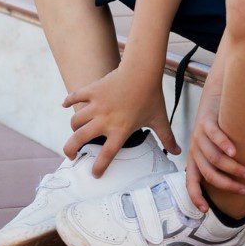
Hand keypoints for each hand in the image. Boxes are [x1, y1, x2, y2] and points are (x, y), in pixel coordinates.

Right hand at [62, 66, 180, 174]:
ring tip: (76, 131)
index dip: (99, 168)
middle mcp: (105, 120)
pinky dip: (68, 100)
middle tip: (72, 154)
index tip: (95, 174)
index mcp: (120, 130)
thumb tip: (179, 152)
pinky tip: (65, 104)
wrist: (143, 70)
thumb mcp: (159, 119)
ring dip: (73, 127)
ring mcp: (97, 105)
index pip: (106, 155)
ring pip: (75, 121)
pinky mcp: (93, 91)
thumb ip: (167, 138)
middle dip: (71, 150)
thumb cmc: (151, 95)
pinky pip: (75, 96)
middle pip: (79, 139)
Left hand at [185, 89, 244, 211]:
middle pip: (209, 173)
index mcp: (194, 158)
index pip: (191, 182)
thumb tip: (233, 181)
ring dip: (232, 169)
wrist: (213, 96)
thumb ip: (217, 162)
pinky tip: (235, 152)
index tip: (206, 210)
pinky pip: (215, 136)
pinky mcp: (205, 122)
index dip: (196, 197)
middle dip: (227, 184)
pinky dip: (225, 145)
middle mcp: (194, 149)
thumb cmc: (216, 125)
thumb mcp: (210, 146)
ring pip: (214, 158)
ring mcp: (198, 136)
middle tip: (244, 189)